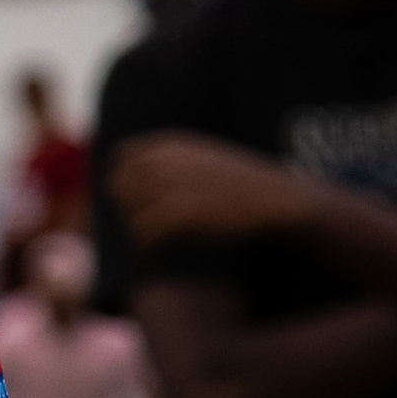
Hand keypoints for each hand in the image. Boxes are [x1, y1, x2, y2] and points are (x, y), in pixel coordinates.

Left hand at [110, 132, 310, 244]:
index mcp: (171, 144)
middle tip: (147, 226)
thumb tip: (137, 179)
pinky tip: (158, 252)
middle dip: (128, 208)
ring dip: (138, 229)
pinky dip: (147, 245)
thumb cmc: (242, 185)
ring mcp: (173, 184)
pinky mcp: (182, 211)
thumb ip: (173, 163)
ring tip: (155, 241)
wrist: (277, 199)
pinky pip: (145, 232)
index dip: (125, 183)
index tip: (138, 203)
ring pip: (130, 212)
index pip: (122, 159)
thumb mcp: (204, 160)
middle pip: (119, 186)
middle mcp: (167, 160)